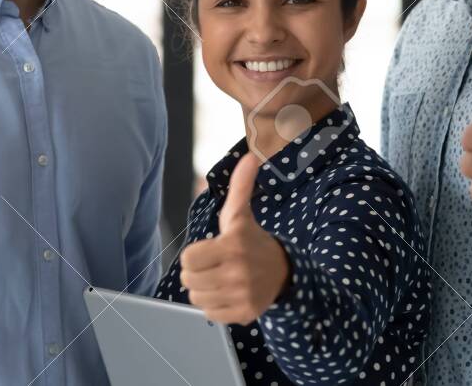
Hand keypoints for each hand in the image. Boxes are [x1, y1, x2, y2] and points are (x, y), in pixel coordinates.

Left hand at [179, 152, 289, 324]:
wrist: (283, 272)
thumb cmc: (252, 240)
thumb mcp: (241, 215)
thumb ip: (240, 186)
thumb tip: (250, 156)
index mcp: (232, 246)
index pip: (188, 259)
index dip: (194, 255)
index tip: (208, 251)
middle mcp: (238, 273)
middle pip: (189, 280)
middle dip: (196, 272)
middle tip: (212, 266)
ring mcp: (242, 295)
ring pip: (197, 298)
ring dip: (204, 289)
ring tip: (220, 279)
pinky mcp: (245, 313)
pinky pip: (210, 313)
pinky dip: (214, 305)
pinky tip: (227, 293)